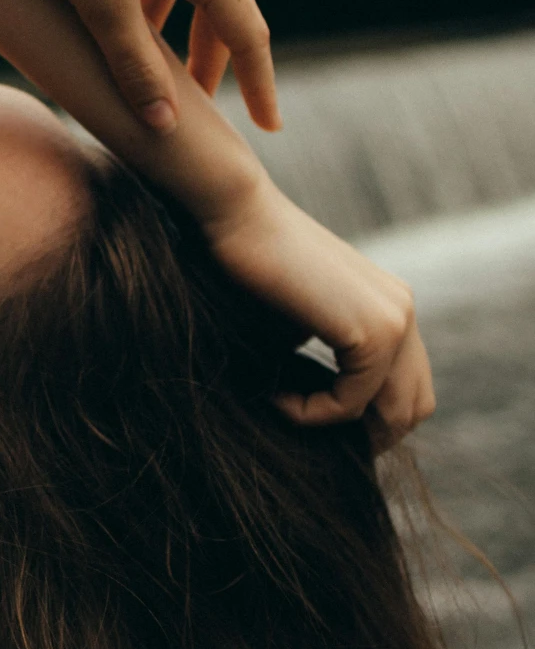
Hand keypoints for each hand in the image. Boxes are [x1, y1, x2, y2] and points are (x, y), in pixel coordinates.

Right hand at [202, 176, 434, 448]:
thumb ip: (324, 357)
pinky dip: (312, 412)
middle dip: (365, 435)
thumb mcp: (298, 320)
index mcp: (391, 305)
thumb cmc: (248, 261)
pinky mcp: (374, 331)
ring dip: (335, 425)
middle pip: (413, 407)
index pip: (406, 388)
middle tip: (306, 429)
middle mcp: (403, 311)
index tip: (310, 418)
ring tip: (284, 408)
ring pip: (393, 412)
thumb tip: (321, 408)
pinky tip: (274, 395)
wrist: (235, 213)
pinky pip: (352, 403)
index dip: (366, 419)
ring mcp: (396, 319)